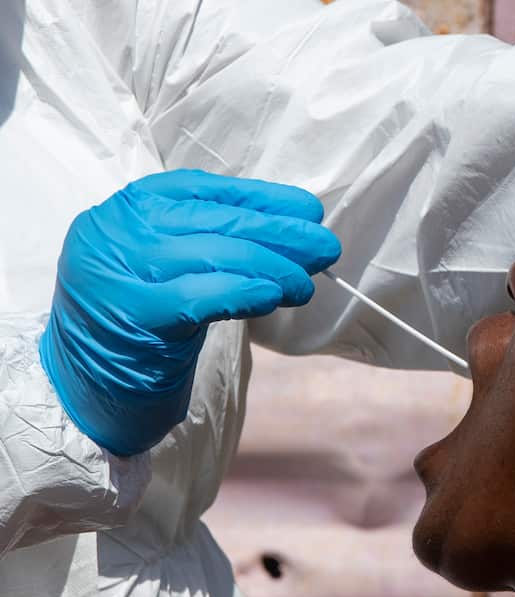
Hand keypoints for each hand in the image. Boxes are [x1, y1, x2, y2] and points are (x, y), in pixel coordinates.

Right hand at [39, 170, 340, 455]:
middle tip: (326, 247)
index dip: (260, 197)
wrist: (84, 386)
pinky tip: (274, 296)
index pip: (203, 189)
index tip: (307, 209)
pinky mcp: (135, 316)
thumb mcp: (164, 267)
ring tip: (307, 283)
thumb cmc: (137, 322)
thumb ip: (208, 241)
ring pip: (215, 255)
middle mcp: (118, 231)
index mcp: (127, 209)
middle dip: (279, 232)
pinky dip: (246, 293)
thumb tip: (289, 232)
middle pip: (215, 221)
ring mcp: (121, 271)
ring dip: (274, 268)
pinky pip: (203, 297)